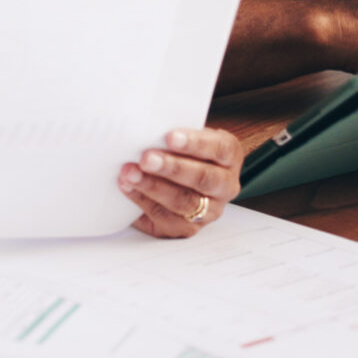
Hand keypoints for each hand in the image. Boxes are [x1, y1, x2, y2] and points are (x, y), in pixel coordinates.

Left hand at [120, 128, 242, 237]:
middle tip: (146, 159)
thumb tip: (146, 129)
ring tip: (130, 173)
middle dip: (172, 168)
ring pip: (185, 203)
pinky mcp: (187, 228)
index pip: (219, 149)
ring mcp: (209, 211)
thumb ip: (173, 134)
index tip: (170, 136)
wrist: (181, 175)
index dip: (195, 143)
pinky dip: (143, 202)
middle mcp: (225, 186)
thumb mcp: (185, 135)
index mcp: (229, 156)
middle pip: (204, 179)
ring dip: (154, 187)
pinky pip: (166, 219)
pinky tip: (127, 188)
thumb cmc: (182, 149)